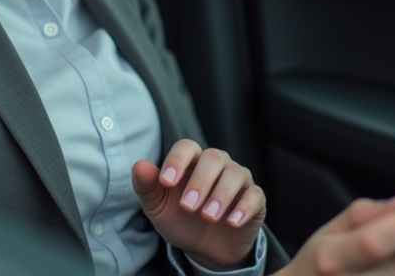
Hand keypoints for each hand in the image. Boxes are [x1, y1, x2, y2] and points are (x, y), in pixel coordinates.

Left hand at [132, 139, 265, 270]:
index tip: (166, 182)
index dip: (176, 160)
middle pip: (213, 158)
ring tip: (208, 217)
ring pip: (236, 174)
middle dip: (200, 181)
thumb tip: (139, 165)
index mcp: (191, 160)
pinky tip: (232, 222)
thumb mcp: (158, 207)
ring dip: (221, 195)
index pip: (186, 147)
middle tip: (187, 207)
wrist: (204, 247)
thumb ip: (147, 186)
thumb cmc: (179, 219)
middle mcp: (217, 164)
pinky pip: (255, 196)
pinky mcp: (255, 199)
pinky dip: (244, 207)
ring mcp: (238, 179)